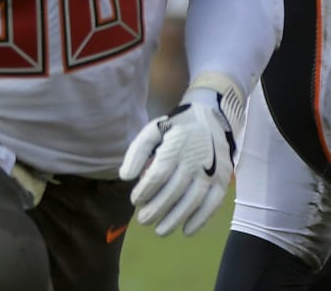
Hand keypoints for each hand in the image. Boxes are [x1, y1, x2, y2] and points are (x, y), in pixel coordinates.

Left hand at [119, 74, 245, 236]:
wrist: (210, 118)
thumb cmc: (175, 127)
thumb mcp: (152, 130)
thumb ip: (137, 152)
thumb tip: (125, 177)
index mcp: (175, 146)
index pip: (158, 174)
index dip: (146, 190)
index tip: (135, 201)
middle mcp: (194, 161)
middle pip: (174, 191)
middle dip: (157, 208)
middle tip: (143, 220)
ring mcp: (211, 173)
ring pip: (192, 201)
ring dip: (175, 219)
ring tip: (160, 231)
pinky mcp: (223, 181)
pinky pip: (212, 205)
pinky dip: (200, 220)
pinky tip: (186, 231)